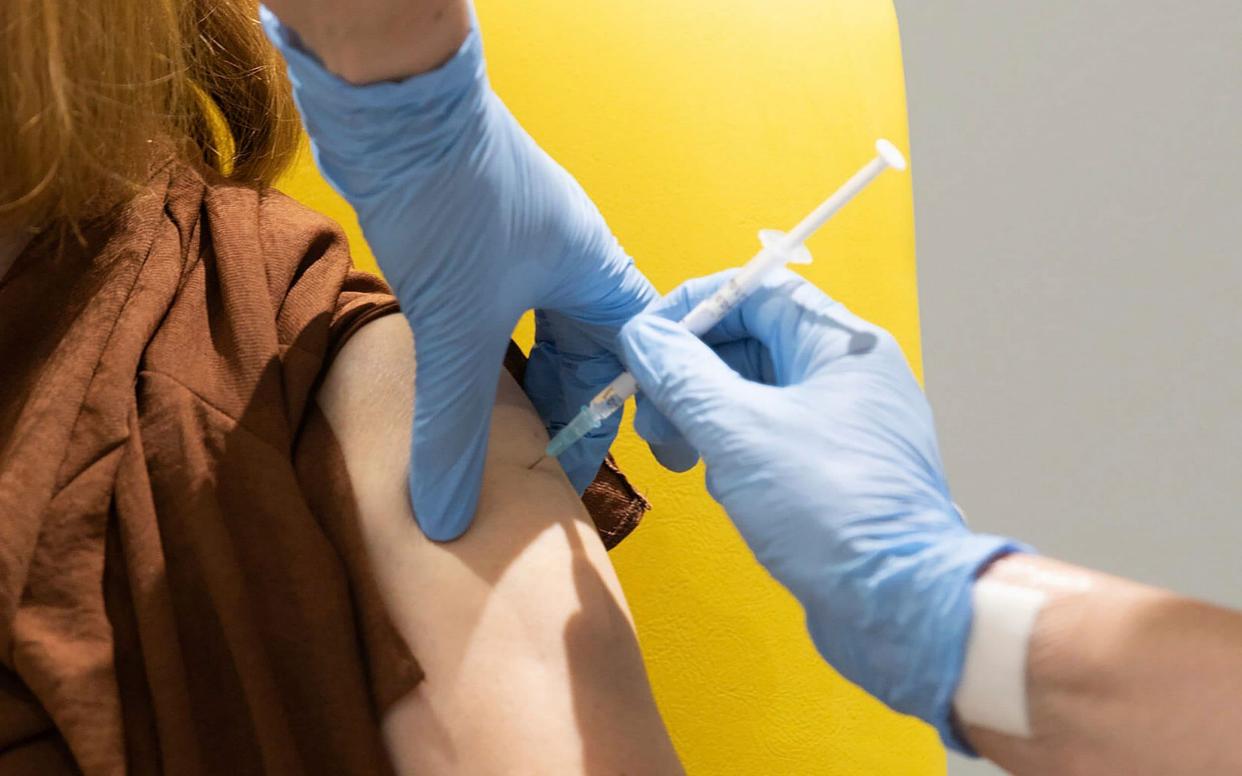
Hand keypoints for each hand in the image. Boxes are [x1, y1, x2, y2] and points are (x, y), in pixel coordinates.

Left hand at [263, 10, 659, 539]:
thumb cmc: (451, 196)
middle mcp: (567, 259)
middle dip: (567, 410)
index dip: (630, 414)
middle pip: (586, 352)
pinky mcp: (471, 240)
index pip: (636, 358)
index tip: (614, 465)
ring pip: (537, 334)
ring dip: (522, 385)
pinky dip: (485, 357)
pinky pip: (494, 316)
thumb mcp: (459, 326)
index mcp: (595, 272)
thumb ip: (457, 427)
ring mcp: (519, 246)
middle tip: (542, 469)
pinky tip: (459, 388)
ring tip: (502, 442)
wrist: (391, 102)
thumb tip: (450, 514)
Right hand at [618, 270, 1023, 748]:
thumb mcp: (739, 432)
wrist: (898, 606)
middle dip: (690, 375)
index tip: (647, 339)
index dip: (694, 308)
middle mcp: (848, 376)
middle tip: (651, 415)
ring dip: (705, 418)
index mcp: (841, 345)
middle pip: (750, 344)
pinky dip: (733, 452)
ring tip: (681, 458)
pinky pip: (769, 438)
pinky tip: (721, 486)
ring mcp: (844, 425)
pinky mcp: (834, 471)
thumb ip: (683, 376)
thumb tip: (642, 334)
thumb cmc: (833, 510)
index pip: (757, 290)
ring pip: (754, 395)